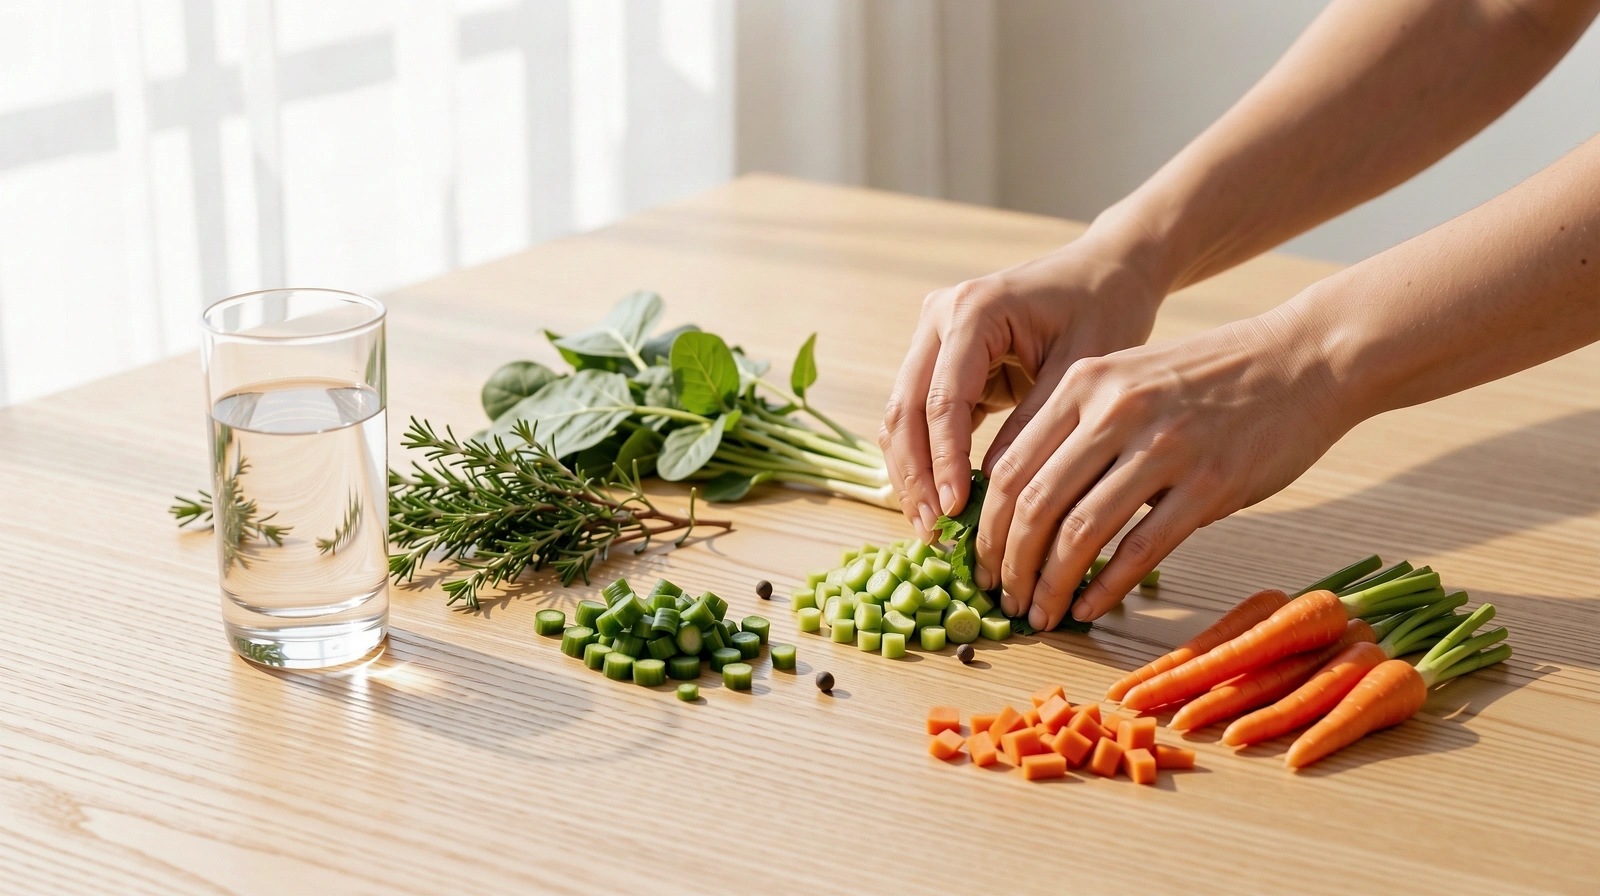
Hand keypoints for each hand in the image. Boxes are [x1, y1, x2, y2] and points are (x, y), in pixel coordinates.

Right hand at [880, 229, 1166, 540]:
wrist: (1108, 270)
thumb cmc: (1105, 308)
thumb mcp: (1080, 370)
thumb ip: (1036, 424)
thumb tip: (996, 491)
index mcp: (972, 310)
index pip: (943, 399)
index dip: (943, 461)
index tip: (955, 512)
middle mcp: (938, 318)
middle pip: (905, 409)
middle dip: (916, 476)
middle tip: (933, 533)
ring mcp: (932, 337)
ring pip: (902, 417)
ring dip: (913, 474)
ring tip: (932, 528)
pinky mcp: (940, 359)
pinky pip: (921, 417)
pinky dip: (927, 460)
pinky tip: (942, 504)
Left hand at [976, 308, 1346, 628]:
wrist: (1303, 359)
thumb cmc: (1207, 378)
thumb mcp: (1127, 379)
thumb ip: (1074, 427)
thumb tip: (1018, 504)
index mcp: (1084, 384)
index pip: (1008, 466)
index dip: (984, 525)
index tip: (977, 560)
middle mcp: (1117, 411)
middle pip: (1033, 503)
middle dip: (1007, 562)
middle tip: (1001, 596)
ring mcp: (1165, 447)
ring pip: (1080, 532)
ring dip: (1050, 583)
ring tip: (1039, 611)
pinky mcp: (1210, 484)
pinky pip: (1141, 549)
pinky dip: (1105, 587)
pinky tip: (1088, 607)